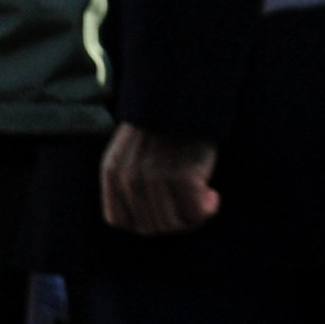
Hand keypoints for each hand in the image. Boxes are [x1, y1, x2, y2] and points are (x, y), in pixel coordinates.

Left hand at [101, 125, 219, 234]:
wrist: (185, 96)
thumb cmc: (165, 126)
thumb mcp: (130, 150)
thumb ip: (130, 180)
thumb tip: (149, 220)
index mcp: (111, 172)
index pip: (118, 220)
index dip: (144, 222)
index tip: (164, 210)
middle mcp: (128, 179)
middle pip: (149, 227)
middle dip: (174, 222)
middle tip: (192, 206)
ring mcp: (153, 179)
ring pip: (172, 224)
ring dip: (193, 218)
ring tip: (204, 198)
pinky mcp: (181, 176)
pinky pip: (195, 213)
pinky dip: (207, 209)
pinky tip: (213, 193)